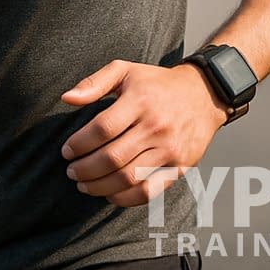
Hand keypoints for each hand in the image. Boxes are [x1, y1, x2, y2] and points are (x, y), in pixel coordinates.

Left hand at [59, 59, 229, 206]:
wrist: (203, 94)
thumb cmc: (156, 83)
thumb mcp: (125, 70)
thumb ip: (94, 83)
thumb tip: (66, 98)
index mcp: (139, 100)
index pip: (102, 129)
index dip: (79, 143)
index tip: (66, 151)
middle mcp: (155, 126)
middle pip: (113, 157)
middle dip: (85, 169)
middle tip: (71, 171)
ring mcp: (169, 149)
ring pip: (128, 178)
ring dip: (100, 186)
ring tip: (84, 185)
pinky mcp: (180, 167)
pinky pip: (149, 191)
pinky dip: (126, 198)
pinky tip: (110, 194)